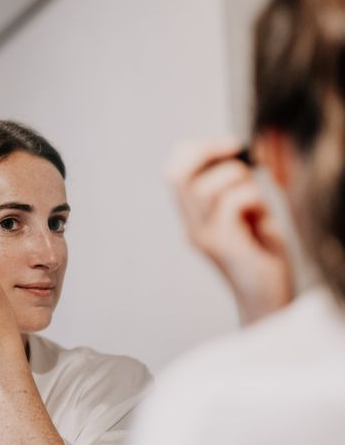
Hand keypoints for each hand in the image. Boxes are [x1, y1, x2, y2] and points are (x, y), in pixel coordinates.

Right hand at [167, 139, 292, 323]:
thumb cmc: (264, 256)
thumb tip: (237, 155)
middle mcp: (191, 227)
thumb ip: (236, 190)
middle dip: (205, 151)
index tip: (227, 145)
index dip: (194, 150)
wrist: (269, 299)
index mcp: (194, 218)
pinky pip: (231, 203)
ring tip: (257, 202)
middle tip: (235, 148)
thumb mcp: (248, 214)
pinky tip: (263, 219)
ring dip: (239, 180)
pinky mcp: (221, 245)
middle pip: (177, 176)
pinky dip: (253, 200)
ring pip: (207, 187)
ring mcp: (203, 237)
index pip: (174, 173)